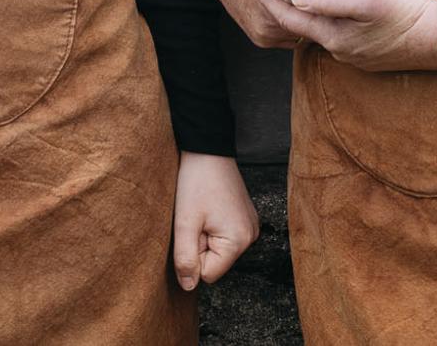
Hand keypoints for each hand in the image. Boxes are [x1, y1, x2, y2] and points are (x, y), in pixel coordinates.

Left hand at [170, 152, 259, 290]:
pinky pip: (223, 237)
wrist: (208, 149)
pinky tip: (210, 207)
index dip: (193, 254)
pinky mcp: (245, 219)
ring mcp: (250, 227)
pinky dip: (212, 227)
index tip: (194, 227)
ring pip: (218, 250)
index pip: (208, 273)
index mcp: (239, 240)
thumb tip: (189, 286)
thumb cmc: (196, 182)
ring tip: (203, 211)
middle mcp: (251, 237)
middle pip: (215, 262)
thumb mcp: (185, 223)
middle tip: (197, 217)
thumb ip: (185, 259)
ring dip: (205, 235)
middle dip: (200, 244)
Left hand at [287, 0, 436, 71]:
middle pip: (302, 28)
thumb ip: (331, 0)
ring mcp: (356, 53)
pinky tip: (334, 5)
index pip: (290, 20)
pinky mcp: (370, 51)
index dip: (268, 1)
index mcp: (335, 37)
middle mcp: (341, 50)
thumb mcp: (369, 0)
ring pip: (321, 31)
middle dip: (283, 7)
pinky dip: (328, 18)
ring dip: (307, 13)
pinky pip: (340, 33)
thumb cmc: (407, 15)